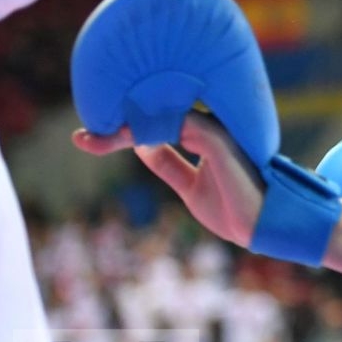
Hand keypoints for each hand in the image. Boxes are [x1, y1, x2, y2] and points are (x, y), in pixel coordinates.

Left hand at [73, 113, 264, 247]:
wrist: (259, 227)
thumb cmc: (232, 207)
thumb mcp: (189, 187)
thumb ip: (167, 164)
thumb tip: (141, 146)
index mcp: (206, 134)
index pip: (159, 123)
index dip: (124, 130)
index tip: (88, 139)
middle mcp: (211, 126)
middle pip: (157, 114)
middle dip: (117, 124)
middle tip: (82, 139)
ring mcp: (215, 131)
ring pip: (162, 117)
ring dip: (127, 127)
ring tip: (96, 140)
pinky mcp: (218, 142)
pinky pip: (176, 126)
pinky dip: (147, 130)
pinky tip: (125, 139)